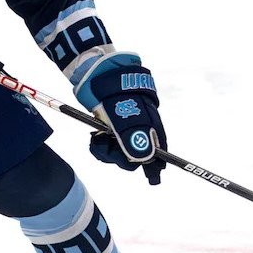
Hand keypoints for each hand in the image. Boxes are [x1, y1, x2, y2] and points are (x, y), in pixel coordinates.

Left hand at [74, 52, 166, 184]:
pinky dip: (101, 145)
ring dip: (107, 151)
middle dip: (120, 157)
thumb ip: (132, 137)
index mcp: (149, 124)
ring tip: (96, 141)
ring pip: (120, 151)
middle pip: (136, 154)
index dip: (155, 164)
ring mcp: (124, 127)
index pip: (158, 149)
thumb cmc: (114, 93)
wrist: (96, 75)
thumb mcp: (123, 116)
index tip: (153, 177)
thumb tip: (144, 159)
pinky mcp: (110, 126)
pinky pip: (108, 145)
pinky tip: (94, 139)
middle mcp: (139, 127)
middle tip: (104, 148)